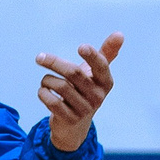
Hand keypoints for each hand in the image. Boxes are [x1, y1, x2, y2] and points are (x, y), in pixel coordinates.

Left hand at [37, 31, 120, 150]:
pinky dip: (42, 93)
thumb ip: (106, 53)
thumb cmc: (84, 91)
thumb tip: (120, 34)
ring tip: (46, 82)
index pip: (101, 66)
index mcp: (105, 82)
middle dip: (54, 62)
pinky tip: (44, 92)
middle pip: (73, 73)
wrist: (74, 125)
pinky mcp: (70, 119)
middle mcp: (98, 96)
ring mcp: (84, 109)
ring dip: (46, 80)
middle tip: (39, 57)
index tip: (81, 47)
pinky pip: (51, 100)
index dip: (92, 56)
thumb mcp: (95, 73)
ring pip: (59, 86)